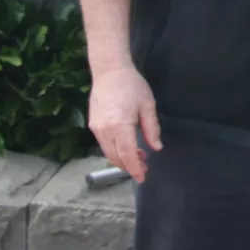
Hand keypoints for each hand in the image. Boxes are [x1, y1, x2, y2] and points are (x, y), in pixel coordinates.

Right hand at [88, 66, 160, 182]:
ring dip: (122, 158)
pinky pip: (103, 144)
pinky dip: (114, 150)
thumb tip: (156, 148)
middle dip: (129, 166)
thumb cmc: (132, 85)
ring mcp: (96, 128)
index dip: (135, 168)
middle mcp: (105, 130)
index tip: (142, 177)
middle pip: (116, 157)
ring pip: (108, 152)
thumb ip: (152, 129)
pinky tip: (126, 146)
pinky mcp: (92, 125)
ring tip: (138, 157)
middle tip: (144, 168)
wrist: (109, 71)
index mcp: (120, 125)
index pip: (127, 154)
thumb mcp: (148, 105)